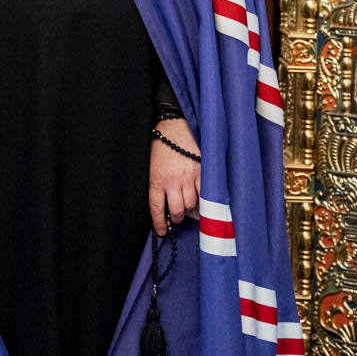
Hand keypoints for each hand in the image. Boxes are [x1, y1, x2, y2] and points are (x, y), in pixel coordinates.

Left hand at [149, 116, 199, 235]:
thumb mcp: (151, 164)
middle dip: (176, 218)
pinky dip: (203, 198)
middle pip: (176, 210)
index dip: (159, 223)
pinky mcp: (202, 171)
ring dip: (189, 209)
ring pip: (191, 204)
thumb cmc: (162, 143)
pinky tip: (201, 198)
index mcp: (157, 179)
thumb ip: (157, 183)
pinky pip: (204, 192)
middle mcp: (173, 181)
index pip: (156, 208)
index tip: (162, 231)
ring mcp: (189, 177)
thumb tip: (163, 204)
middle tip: (176, 217)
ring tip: (187, 207)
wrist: (176, 124)